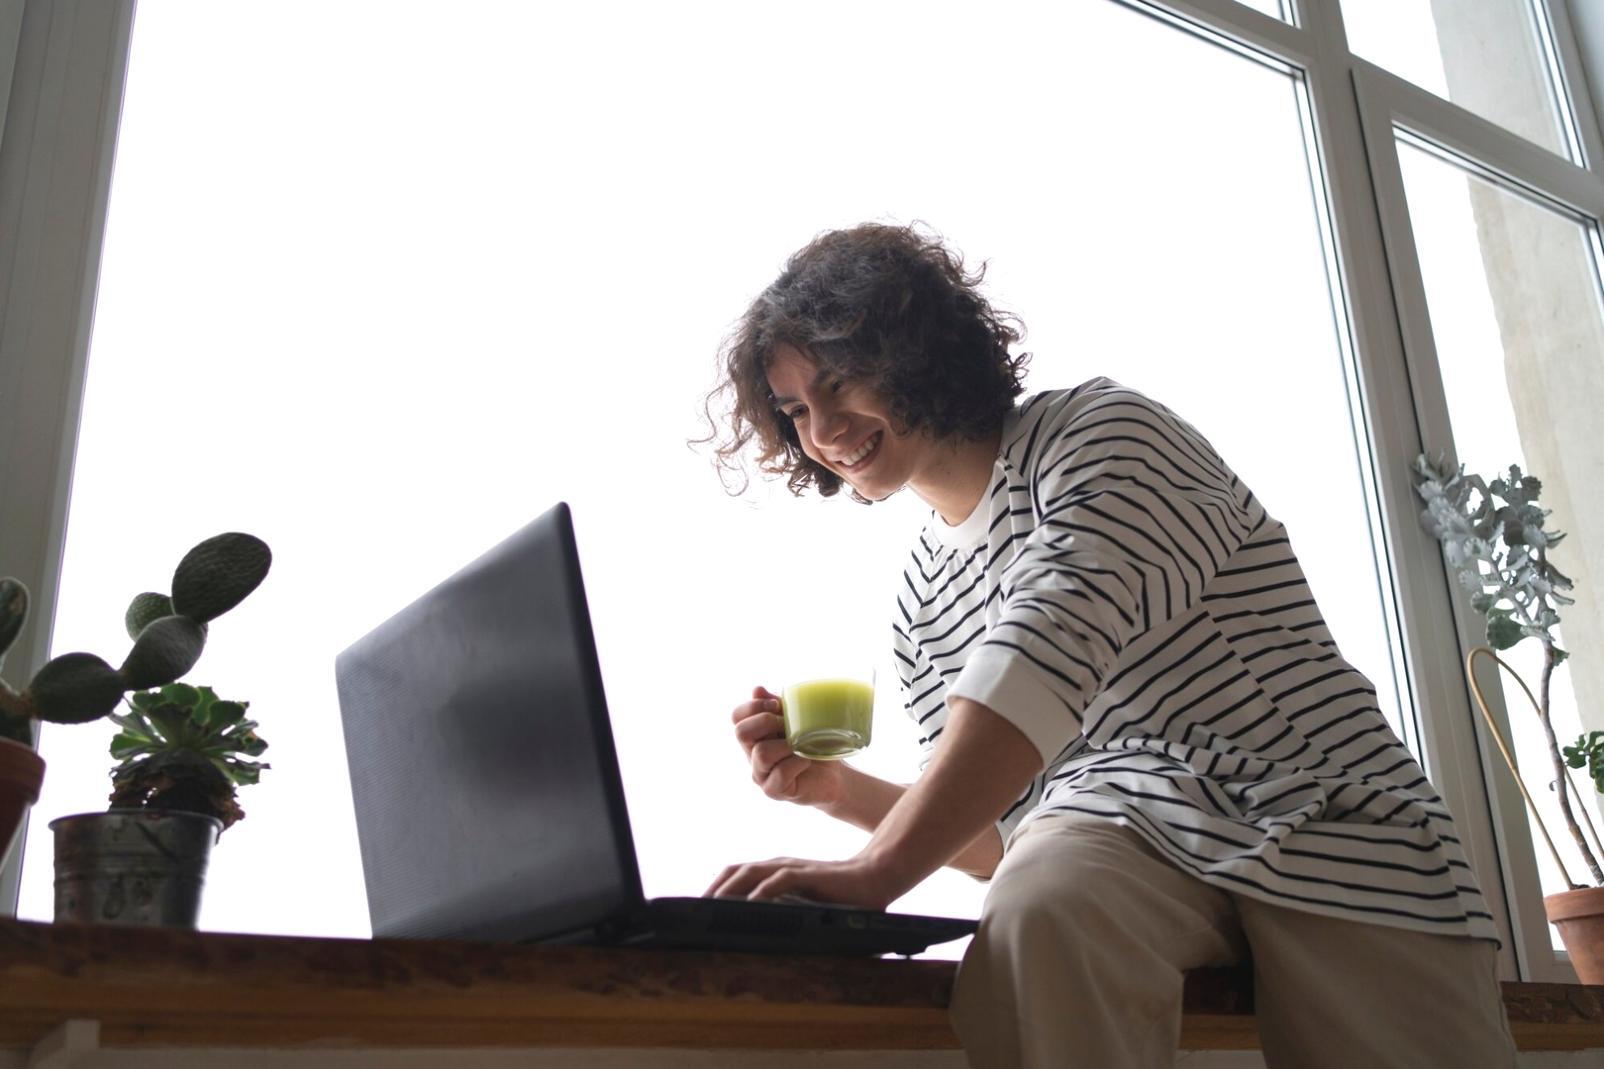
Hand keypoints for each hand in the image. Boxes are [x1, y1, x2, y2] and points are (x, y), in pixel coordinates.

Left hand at [705, 853, 899, 910]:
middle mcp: (778, 866)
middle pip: (735, 871)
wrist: (873, 878)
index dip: (715, 888)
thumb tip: (760, 932)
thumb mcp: (804, 901)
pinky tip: (751, 904)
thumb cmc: (838, 893)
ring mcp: (792, 868)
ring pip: (751, 873)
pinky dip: (762, 892)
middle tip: (696, 910)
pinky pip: (779, 880)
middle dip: (714, 889)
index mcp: (775, 872)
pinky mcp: (807, 874)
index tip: (698, 908)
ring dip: (730, 889)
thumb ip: (784, 908)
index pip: (736, 874)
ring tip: (713, 906)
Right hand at [732, 685, 847, 807]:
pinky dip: (797, 763)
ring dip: (786, 745)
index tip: (777, 705)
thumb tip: (757, 689)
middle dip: (767, 721)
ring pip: (762, 753)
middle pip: (741, 732)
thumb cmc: (815, 746)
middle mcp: (752, 754)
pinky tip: (807, 760)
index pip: (737, 716)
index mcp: (755, 735)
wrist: (834, 776)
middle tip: (787, 725)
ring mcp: (761, 774)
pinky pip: (780, 773)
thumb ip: (778, 706)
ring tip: (802, 746)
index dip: (753, 706)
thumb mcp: (798, 721)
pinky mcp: (773, 790)